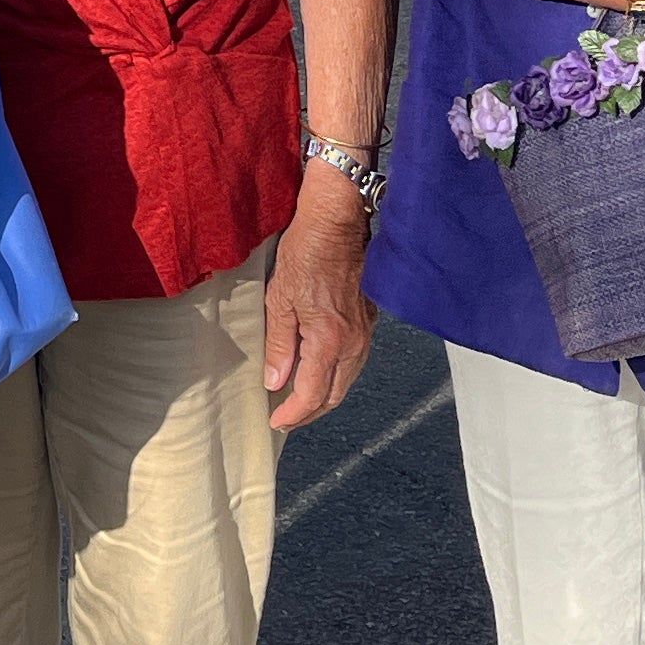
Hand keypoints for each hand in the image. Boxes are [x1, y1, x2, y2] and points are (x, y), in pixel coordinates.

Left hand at [263, 171, 376, 429]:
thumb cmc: (307, 252)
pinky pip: (355, 361)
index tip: (277, 422)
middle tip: (286, 418)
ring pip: (347, 380)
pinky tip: (321, 371)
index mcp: (329, 341)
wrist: (338, 222)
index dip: (293, 415)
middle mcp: (353, 343)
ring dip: (324, 396)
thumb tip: (275, 381)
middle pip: (334, 395)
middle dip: (310, 412)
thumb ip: (279, 345)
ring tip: (300, 400)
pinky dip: (337, 375)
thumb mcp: (280, 299)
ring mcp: (364, 332)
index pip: (311, 395)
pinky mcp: (368, 320)